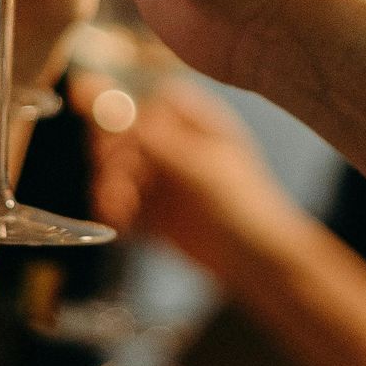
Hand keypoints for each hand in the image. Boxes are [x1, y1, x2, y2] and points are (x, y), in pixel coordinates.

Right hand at [72, 73, 298, 283]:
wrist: (259, 264)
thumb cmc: (243, 204)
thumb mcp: (197, 167)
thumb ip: (148, 136)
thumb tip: (105, 101)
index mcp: (190, 118)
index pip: (141, 104)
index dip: (121, 117)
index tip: (113, 138)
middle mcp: (171, 142)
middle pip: (122, 135)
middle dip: (112, 157)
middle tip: (116, 178)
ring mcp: (160, 176)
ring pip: (117, 169)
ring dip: (111, 184)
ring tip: (120, 206)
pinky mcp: (150, 207)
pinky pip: (120, 200)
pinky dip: (114, 208)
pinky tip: (119, 219)